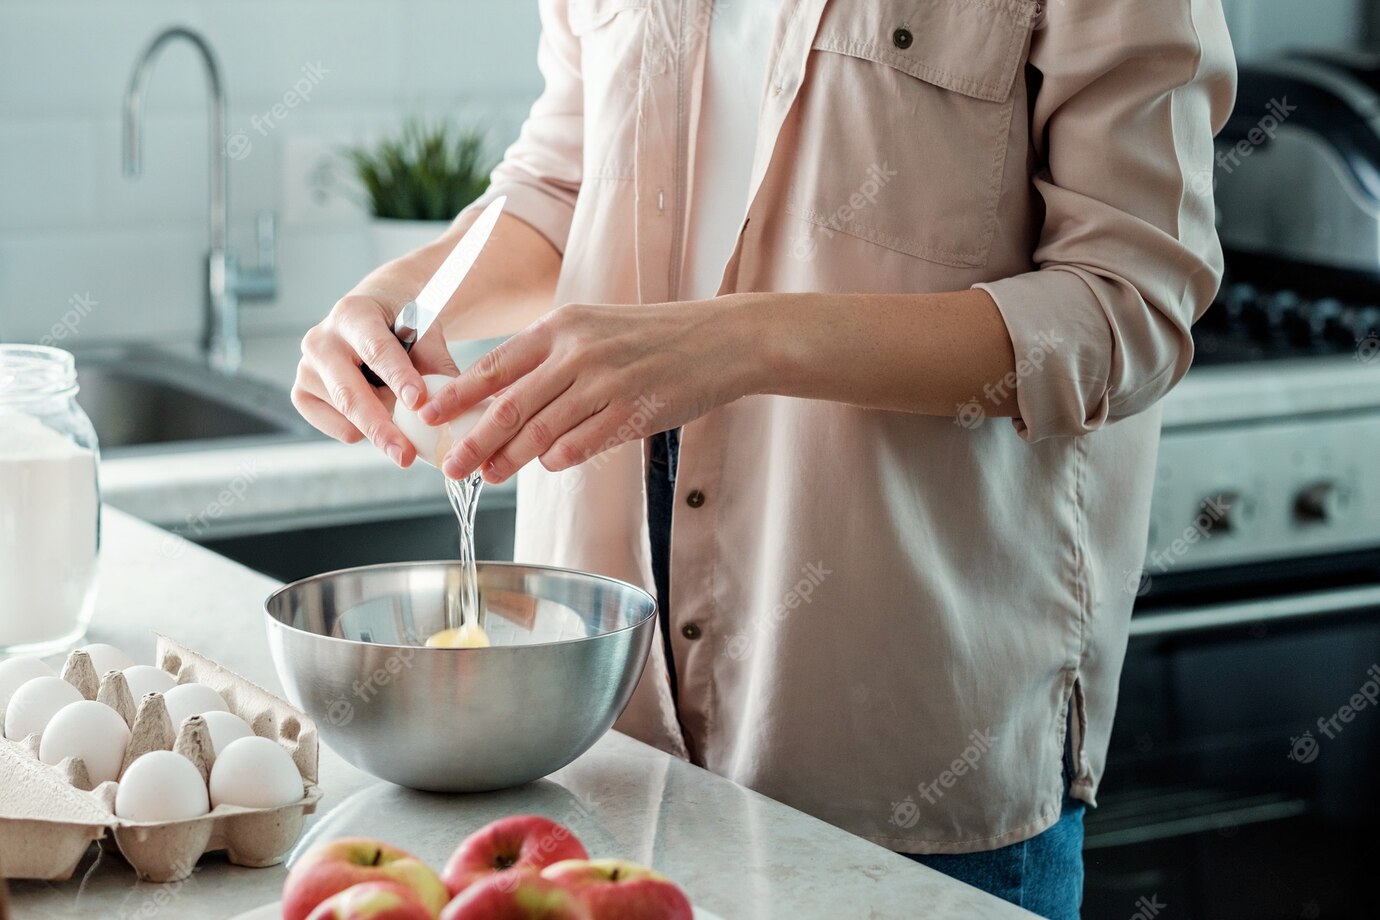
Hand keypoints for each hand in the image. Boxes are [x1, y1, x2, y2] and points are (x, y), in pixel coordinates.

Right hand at [292, 292, 458, 465]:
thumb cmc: (404, 326)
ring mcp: (306, 368)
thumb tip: (455, 410)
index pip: (377, 350)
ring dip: (379, 427)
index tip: (418, 403)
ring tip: (402, 416)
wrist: (374, 317)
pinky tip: (378, 411)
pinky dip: (363, 430)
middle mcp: (321, 340)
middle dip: (381, 427)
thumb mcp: (427, 334)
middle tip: (405, 456)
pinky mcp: (302, 394)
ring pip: (345, 414)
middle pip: (350, 393)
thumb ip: (438, 367)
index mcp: (353, 314)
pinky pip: (336, 427)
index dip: (398, 378)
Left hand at [420, 297, 759, 482]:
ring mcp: (604, 382)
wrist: (721, 339)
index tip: (429, 417)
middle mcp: (577, 351)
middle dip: (472, 440)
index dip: (458, 396)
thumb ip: (551, 361)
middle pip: (508, 405)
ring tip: (487, 475)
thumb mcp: (594, 330)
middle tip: (449, 466)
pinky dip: (559, 458)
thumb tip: (505, 401)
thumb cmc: (654, 338)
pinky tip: (547, 465)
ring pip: (540, 430)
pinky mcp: (632, 410)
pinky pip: (582, 443)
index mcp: (561, 327)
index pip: (495, 365)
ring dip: (509, 459)